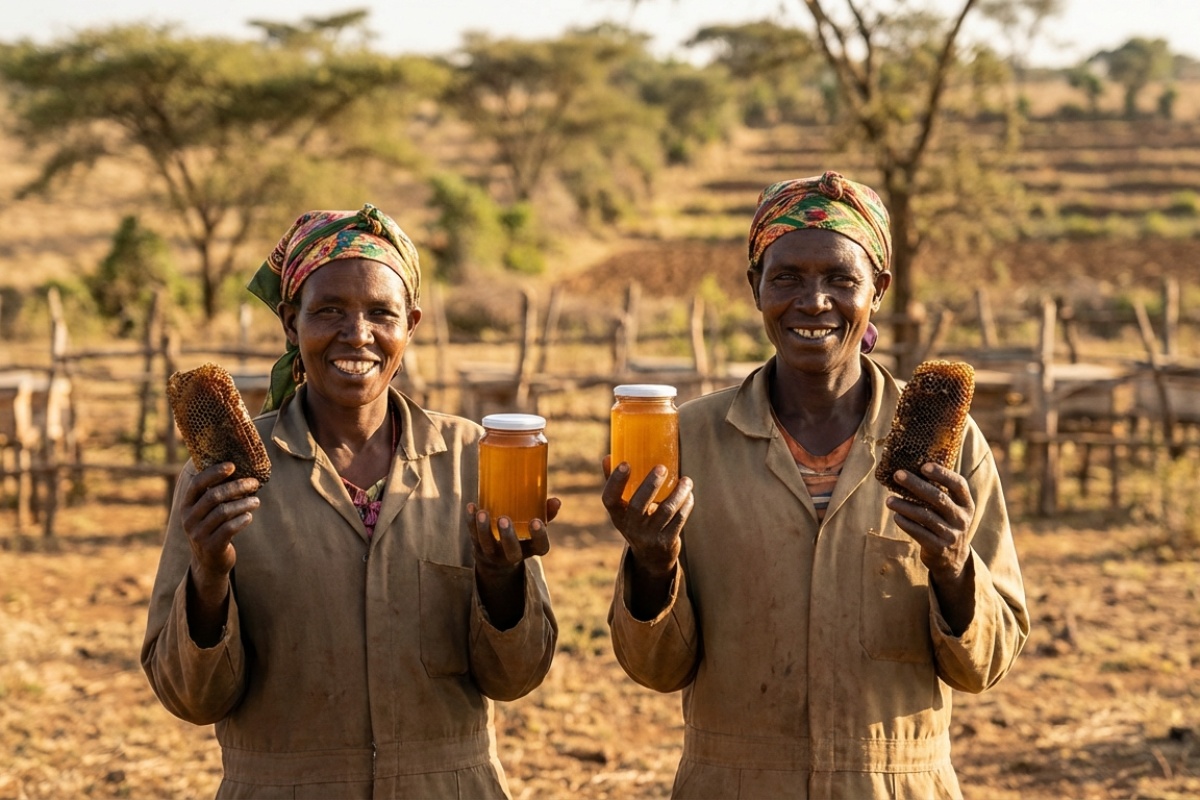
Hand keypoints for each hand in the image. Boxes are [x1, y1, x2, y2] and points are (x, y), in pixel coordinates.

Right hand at [183, 462, 259, 593]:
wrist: (209, 563)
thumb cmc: (213, 528)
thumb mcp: (206, 512)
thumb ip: (214, 493)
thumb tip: (236, 467)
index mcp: (186, 506)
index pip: (197, 484)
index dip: (214, 473)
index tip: (232, 466)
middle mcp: (188, 519)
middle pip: (214, 496)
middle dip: (237, 487)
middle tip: (254, 483)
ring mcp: (198, 534)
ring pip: (224, 512)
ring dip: (244, 503)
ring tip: (256, 501)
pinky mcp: (211, 547)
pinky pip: (229, 529)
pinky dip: (242, 520)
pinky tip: (249, 516)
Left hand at [467, 499, 557, 630]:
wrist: (498, 560)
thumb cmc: (523, 535)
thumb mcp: (535, 528)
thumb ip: (546, 514)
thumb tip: (556, 500)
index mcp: (531, 550)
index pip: (540, 547)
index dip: (539, 536)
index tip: (536, 521)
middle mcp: (512, 555)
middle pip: (512, 551)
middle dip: (507, 537)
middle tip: (504, 519)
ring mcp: (494, 553)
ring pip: (487, 544)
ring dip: (483, 528)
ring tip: (482, 512)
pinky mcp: (478, 546)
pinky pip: (473, 535)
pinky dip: (471, 521)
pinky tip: (471, 507)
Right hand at [601, 455, 692, 577]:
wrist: (652, 557)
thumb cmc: (637, 522)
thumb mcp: (624, 509)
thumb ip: (617, 485)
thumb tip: (609, 457)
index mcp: (617, 515)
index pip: (609, 498)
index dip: (616, 481)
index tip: (626, 463)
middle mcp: (630, 527)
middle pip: (638, 505)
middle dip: (651, 484)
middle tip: (662, 468)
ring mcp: (649, 536)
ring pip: (666, 511)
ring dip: (678, 493)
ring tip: (686, 480)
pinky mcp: (666, 541)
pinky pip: (679, 519)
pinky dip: (686, 504)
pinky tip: (688, 494)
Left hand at [885, 463, 973, 581]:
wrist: (953, 559)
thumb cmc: (945, 524)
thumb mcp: (951, 509)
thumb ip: (939, 492)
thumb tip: (911, 469)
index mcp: (966, 504)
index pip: (959, 484)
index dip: (942, 474)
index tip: (924, 466)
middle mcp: (962, 519)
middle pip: (938, 498)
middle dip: (916, 485)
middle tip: (898, 475)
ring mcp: (951, 535)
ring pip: (926, 516)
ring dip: (905, 506)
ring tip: (889, 500)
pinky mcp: (939, 548)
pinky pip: (919, 533)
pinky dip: (906, 523)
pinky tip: (896, 516)